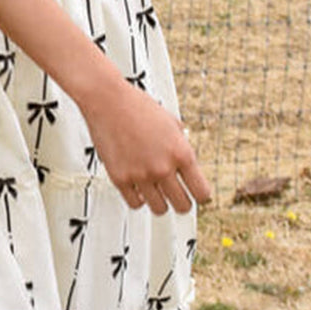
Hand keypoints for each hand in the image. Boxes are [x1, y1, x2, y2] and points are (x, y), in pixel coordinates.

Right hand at [83, 77, 211, 214]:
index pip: (202, 192)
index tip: (196, 194)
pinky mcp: (120, 178)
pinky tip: (139, 188)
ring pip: (159, 209)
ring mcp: (141, 175)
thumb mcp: (172, 123)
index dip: (201, 195)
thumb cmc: (138, 107)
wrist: (108, 101)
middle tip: (177, 196)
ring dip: (160, 202)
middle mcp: (163, 167)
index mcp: (181, 153)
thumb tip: (186, 164)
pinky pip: (135, 203)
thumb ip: (181, 146)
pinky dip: (139, 198)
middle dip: (182, 202)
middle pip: (183, 206)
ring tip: (157, 192)